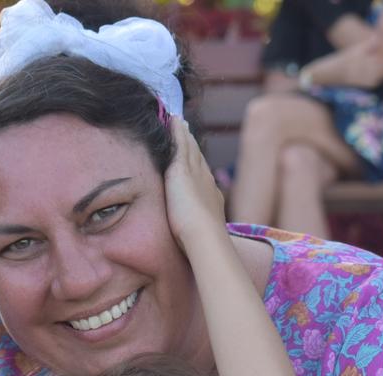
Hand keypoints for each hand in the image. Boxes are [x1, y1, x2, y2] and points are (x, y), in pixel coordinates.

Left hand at [163, 117, 227, 254]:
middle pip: (197, 157)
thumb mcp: (199, 236)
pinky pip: (179, 143)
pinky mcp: (182, 170)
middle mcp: (206, 180)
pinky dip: (176, 131)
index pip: (202, 176)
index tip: (194, 156)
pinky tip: (172, 120)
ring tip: (178, 121)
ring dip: (184, 134)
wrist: (204, 237)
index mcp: (210, 196)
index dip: (197, 164)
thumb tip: (195, 247)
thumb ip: (196, 234)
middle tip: (185, 130)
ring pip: (189, 148)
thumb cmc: (202, 245)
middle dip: (191, 145)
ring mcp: (195, 173)